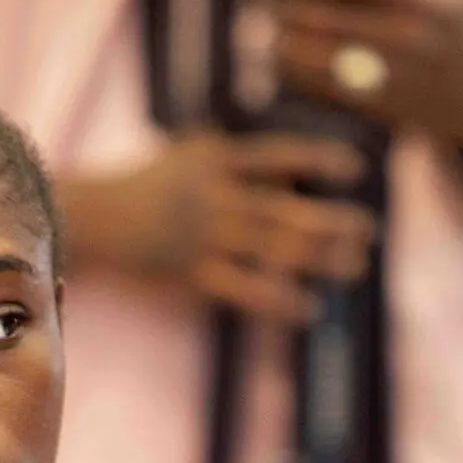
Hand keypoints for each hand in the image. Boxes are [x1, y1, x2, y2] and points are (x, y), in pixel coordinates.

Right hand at [62, 131, 376, 323]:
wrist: (93, 217)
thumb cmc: (146, 185)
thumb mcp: (188, 154)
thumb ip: (235, 158)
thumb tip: (287, 169)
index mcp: (215, 161)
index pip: (276, 157)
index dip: (316, 161)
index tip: (356, 168)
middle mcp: (213, 198)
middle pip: (283, 209)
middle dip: (329, 221)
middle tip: (369, 230)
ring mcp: (202, 236)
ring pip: (270, 248)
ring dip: (316, 258)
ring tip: (354, 266)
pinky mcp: (190, 273)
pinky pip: (243, 289)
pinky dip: (279, 299)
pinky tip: (308, 308)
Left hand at [277, 0, 462, 146]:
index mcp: (428, 2)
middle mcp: (415, 42)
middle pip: (337, 26)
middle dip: (294, 17)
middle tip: (262, 12)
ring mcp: (408, 81)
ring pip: (336, 67)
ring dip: (294, 56)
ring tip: (265, 46)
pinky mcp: (404, 114)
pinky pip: (347, 100)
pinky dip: (314, 87)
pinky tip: (289, 78)